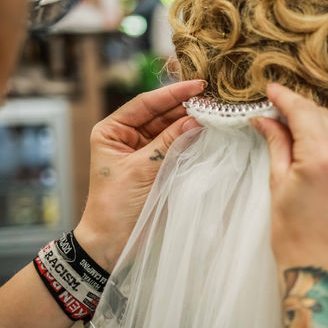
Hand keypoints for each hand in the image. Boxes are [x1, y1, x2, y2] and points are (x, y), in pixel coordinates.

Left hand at [74, 80, 204, 270]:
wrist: (111, 243)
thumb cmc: (115, 206)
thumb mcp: (141, 170)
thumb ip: (169, 143)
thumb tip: (196, 119)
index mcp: (111, 130)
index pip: (145, 104)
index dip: (172, 93)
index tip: (197, 85)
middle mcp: (127, 136)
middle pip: (160, 114)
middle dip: (185, 106)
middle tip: (214, 98)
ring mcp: (143, 151)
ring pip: (171, 129)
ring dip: (191, 121)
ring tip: (216, 111)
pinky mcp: (157, 166)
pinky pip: (176, 146)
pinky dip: (191, 139)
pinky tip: (208, 131)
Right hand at [251, 84, 327, 273]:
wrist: (320, 270)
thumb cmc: (292, 235)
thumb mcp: (277, 186)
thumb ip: (276, 145)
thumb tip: (265, 120)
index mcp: (321, 158)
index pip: (303, 112)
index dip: (285, 98)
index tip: (270, 91)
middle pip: (322, 115)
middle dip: (298, 108)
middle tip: (275, 110)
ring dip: (317, 120)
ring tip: (293, 125)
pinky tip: (315, 140)